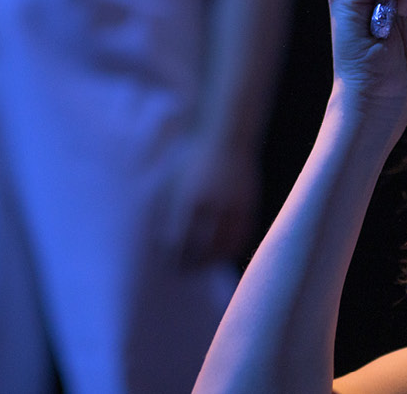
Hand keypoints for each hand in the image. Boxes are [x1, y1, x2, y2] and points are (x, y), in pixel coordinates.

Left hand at [162, 135, 259, 268]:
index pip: (181, 242)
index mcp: (191, 201)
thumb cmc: (192, 156)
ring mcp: (235, 207)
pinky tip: (222, 252)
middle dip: (193, 264)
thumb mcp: (171, 177)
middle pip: (203, 250)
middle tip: (183, 270)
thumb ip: (163, 206)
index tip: (169, 262)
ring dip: (214, 260)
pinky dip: (232, 248)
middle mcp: (214, 207)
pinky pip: (242, 237)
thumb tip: (156, 237)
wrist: (226, 135)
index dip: (174, 257)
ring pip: (226, 247)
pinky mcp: (249, 206)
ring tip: (202, 264)